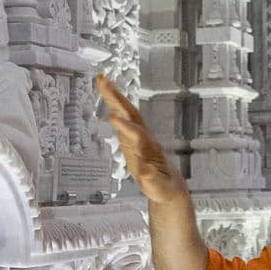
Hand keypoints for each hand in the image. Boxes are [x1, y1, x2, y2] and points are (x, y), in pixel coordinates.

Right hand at [97, 76, 189, 208]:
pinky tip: (106, 96)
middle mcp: (144, 139)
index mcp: (150, 150)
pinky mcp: (132, 138)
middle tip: (103, 82)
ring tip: (102, 81)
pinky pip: (123, 118)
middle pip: (132, 115)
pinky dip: (115, 105)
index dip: (126, 128)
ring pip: (127, 113)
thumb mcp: (159, 189)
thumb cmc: (164, 189)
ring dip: (115, 97)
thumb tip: (145, 172)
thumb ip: (151, 181)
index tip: (113, 118)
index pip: (137, 135)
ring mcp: (138, 137)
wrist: (169, 188)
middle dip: (118, 99)